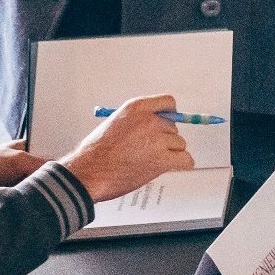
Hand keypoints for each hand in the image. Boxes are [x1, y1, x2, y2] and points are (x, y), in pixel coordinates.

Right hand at [59, 95, 195, 202]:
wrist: (89, 172)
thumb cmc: (95, 152)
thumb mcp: (115, 122)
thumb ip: (136, 121)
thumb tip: (155, 126)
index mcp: (137, 107)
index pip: (168, 102)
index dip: (169, 115)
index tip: (166, 124)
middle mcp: (150, 120)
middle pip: (173, 127)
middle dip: (165, 139)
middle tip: (149, 151)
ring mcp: (158, 139)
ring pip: (180, 144)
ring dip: (171, 153)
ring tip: (151, 161)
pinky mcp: (162, 159)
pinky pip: (186, 160)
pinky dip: (181, 164)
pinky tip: (171, 167)